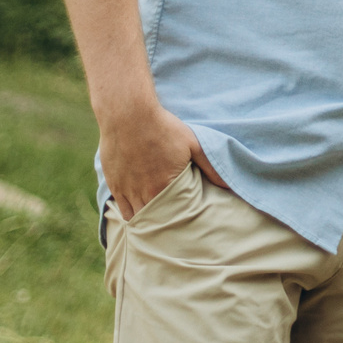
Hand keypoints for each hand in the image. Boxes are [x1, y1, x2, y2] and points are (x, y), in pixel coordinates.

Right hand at [99, 102, 226, 219]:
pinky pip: (120, 209)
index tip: (185, 224)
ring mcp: (126, 190)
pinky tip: (136, 212)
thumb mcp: (193, 144)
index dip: (178, 222)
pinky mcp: (114, 184)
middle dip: (162, 224)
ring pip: (135, 217)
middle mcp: (144, 193)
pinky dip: (129, 213)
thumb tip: (229, 185)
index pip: (173, 217)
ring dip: (145, 220)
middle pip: (154, 220)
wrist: (129, 115)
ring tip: (155, 221)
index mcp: (164, 187)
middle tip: (171, 226)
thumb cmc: (163, 127)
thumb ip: (211, 166)